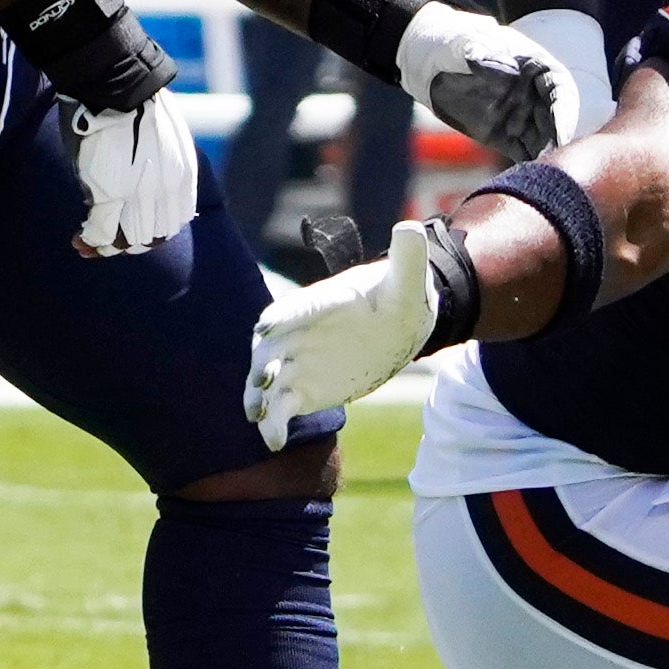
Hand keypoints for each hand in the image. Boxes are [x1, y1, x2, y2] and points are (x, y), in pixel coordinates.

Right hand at [65, 91, 199, 255]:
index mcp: (183, 178)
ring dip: (105, 248)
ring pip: (127, 239)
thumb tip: (143, 182)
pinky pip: (102, 231)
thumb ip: (160, 167)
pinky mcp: (109, 191)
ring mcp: (138, 194)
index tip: (129, 236)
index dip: (149, 236)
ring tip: (87, 246)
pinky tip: (80, 240)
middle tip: (102, 247)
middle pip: (150, 237)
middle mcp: (166, 192)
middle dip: (125, 246)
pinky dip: (91, 240)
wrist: (115, 84)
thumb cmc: (132, 105)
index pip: (170, 224)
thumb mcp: (163, 139)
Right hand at [243, 219, 439, 449]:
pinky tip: (273, 441)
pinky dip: (274, 423)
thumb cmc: (400, 297)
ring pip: (268, 379)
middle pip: (272, 346)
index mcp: (324, 302)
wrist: (396, 327)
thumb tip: (411, 227)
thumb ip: (407, 259)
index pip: (300, 307)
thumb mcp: (409, 282)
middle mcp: (300, 330)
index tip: (267, 326)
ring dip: (259, 396)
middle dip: (264, 362)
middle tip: (263, 379)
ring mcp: (297, 360)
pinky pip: (281, 406)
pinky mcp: (301, 388)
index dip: (285, 316)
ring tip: (257, 415)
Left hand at [393, 3, 610, 159]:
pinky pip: (524, 153)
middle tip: (554, 163)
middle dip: (557, 141)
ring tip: (542, 178)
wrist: (430, 60)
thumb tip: (477, 57)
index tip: (562, 132)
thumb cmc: (453, 42)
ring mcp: (522, 116)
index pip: (558, 90)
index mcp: (535, 66)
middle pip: (555, 120)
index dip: (564, 112)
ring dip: (545, 158)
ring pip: (543, 140)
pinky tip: (528, 180)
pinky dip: (528, 167)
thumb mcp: (465, 41)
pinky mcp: (506, 136)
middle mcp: (535, 95)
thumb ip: (475, 49)